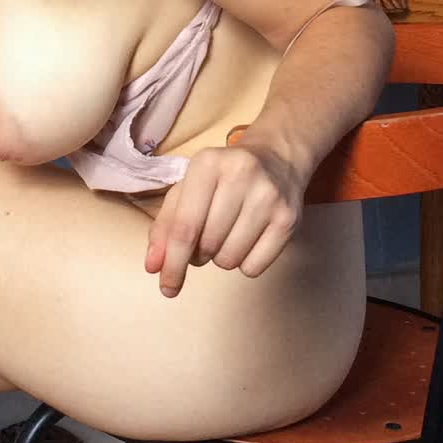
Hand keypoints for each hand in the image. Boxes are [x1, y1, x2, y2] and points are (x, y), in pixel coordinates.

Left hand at [143, 137, 305, 297]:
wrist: (278, 156)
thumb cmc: (222, 177)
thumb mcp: (188, 188)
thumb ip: (164, 226)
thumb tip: (153, 266)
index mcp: (207, 163)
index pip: (184, 227)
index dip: (172, 263)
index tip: (166, 286)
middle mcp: (240, 175)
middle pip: (207, 246)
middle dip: (199, 254)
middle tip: (206, 237)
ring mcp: (268, 197)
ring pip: (230, 259)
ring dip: (222, 257)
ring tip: (229, 233)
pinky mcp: (289, 218)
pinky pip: (254, 267)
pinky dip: (245, 263)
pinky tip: (248, 238)